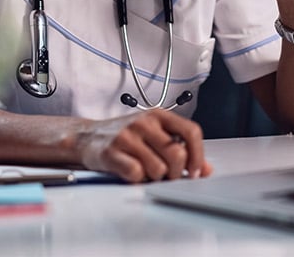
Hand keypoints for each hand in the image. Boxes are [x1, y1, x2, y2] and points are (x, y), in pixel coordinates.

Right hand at [75, 110, 212, 182]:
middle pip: (177, 154)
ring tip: (146, 171)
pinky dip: (137, 179)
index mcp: (159, 115)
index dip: (198, 155)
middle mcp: (145, 122)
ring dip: (155, 177)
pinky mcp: (112, 152)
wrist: (88, 136)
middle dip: (176, 172)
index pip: (191, 131)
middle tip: (168, 175)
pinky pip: (136, 175)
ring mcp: (128, 136)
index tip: (195, 171)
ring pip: (159, 169)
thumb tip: (205, 169)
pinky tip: (131, 172)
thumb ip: (180, 147)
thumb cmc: (126, 136)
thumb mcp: (155, 134)